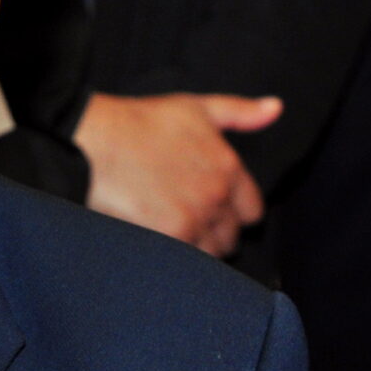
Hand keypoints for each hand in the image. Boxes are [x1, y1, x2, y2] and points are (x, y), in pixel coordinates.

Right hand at [73, 92, 280, 256]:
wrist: (95, 141)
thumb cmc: (138, 122)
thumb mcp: (194, 107)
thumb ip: (240, 112)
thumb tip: (276, 108)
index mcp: (228, 167)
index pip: (252, 211)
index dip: (233, 213)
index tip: (212, 209)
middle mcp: (217, 196)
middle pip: (231, 236)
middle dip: (214, 232)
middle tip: (186, 222)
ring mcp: (194, 219)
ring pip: (211, 253)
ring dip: (196, 249)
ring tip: (172, 236)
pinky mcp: (169, 237)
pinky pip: (188, 262)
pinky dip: (178, 260)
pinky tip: (160, 246)